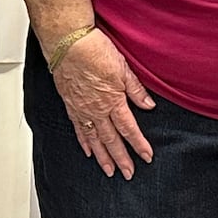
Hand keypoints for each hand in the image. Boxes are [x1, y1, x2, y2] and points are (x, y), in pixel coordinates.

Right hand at [50, 28, 154, 178]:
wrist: (69, 44)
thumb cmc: (94, 51)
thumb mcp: (123, 68)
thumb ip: (136, 90)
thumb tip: (148, 105)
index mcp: (113, 101)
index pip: (129, 129)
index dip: (138, 144)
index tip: (146, 156)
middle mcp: (97, 110)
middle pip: (111, 140)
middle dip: (121, 158)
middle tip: (128, 174)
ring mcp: (82, 110)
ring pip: (94, 139)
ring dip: (103, 157)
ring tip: (109, 170)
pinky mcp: (71, 105)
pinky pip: (79, 129)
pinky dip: (84, 142)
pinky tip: (88, 151)